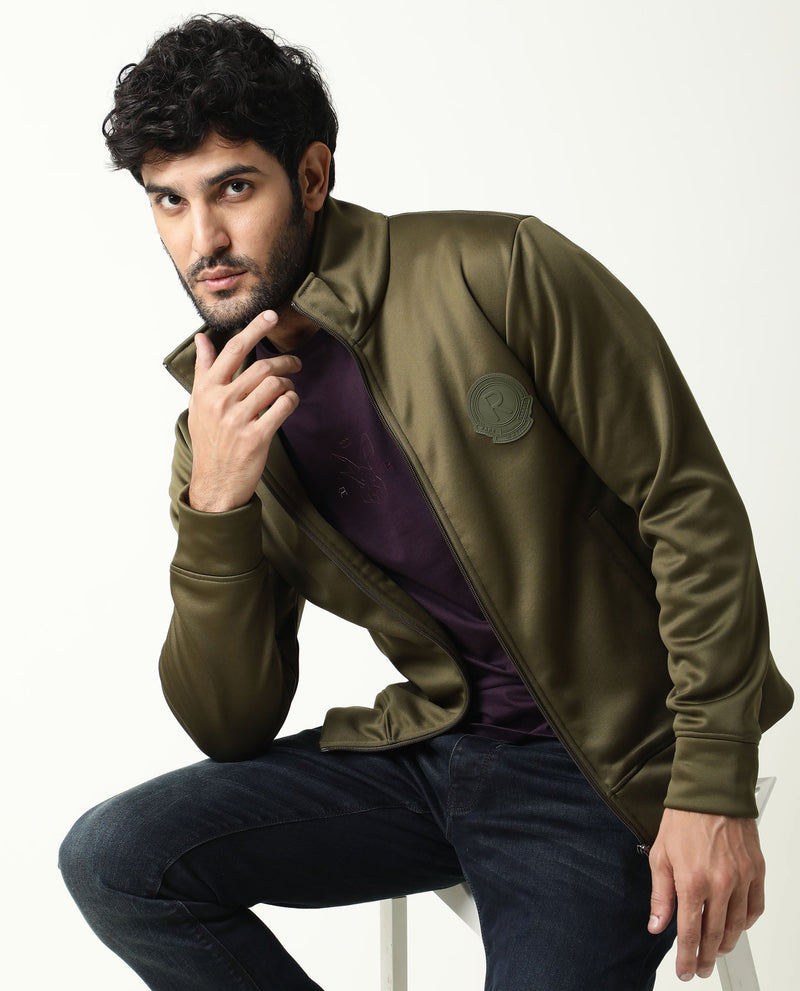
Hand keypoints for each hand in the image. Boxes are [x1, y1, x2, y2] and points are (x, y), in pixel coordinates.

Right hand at [187, 310, 300, 511]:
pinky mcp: (256, 437)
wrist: (215, 483)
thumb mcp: (198, 404)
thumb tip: (202, 339)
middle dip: (284, 361)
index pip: (233, 349)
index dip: (255, 328)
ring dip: (289, 382)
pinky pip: (283, 407)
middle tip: (295, 362)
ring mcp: (238, 420)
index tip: (271, 314)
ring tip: (290, 387)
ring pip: (275, 385)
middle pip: (261, 367)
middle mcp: (221, 402)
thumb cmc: (208, 441)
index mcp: (207, 390)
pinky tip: (290, 402)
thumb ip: (204, 370)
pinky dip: (292, 400)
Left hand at [648, 808, 764, 980]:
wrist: (711, 793)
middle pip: (715, 935)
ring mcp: (741, 879)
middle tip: (701, 969)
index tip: (685, 971)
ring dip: (726, 944)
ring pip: (737, 926)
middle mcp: (720, 884)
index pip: (690, 933)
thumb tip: (656, 925)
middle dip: (706, 958)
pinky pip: (755, 908)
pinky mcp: (756, 871)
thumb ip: (660, 896)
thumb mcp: (660, 856)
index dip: (687, 958)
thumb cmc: (683, 819)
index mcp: (692, 881)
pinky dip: (745, 923)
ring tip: (716, 951)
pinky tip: (735, 926)